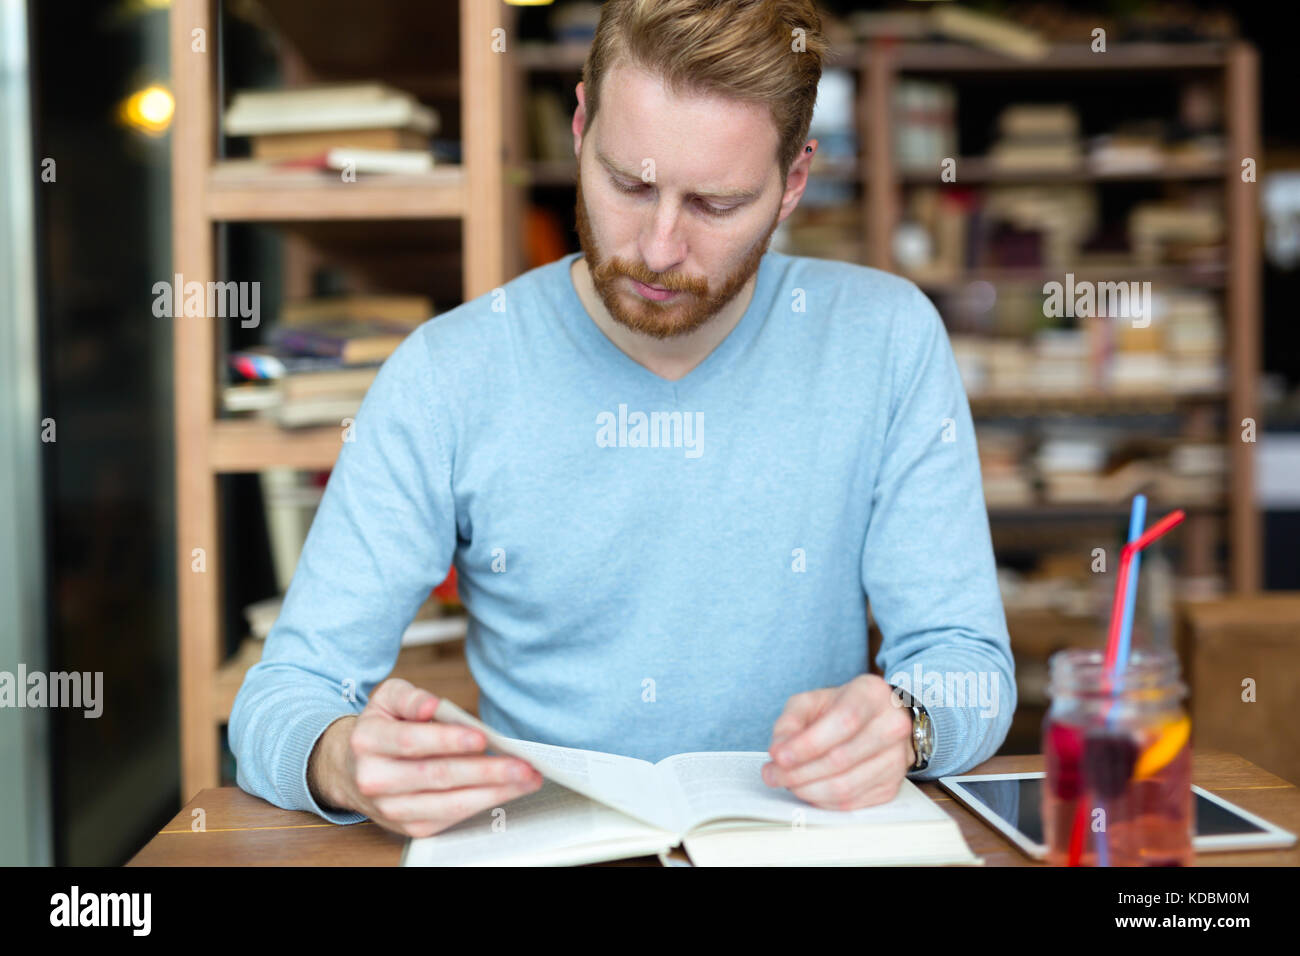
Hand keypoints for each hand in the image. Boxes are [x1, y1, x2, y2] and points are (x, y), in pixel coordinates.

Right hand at [307, 677, 543, 837]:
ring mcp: (392, 809)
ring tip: (525, 779)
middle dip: (486, 771)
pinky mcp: (410, 828)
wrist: (351, 769)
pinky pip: (452, 817)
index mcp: (368, 741)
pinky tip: (506, 791)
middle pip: (437, 777)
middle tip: (522, 765)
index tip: (481, 737)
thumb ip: (412, 697)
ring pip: (448, 803)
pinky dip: (482, 804)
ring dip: (493, 792)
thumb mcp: (388, 699)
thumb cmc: (381, 728)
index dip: (447, 740)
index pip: (411, 742)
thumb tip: (433, 706)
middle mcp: (376, 780)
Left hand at [761, 674, 913, 810]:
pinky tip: (808, 789)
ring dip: (806, 790)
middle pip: (841, 759)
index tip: (780, 756)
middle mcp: (892, 725)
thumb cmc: (841, 708)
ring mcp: (896, 759)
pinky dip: (821, 800)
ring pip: (845, 787)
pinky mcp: (891, 787)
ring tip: (786, 782)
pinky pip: (851, 803)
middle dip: (798, 772)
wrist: (876, 721)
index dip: (808, 744)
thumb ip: (790, 722)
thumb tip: (778, 753)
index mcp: (872, 694)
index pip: (844, 722)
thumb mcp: (810, 702)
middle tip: (772, 775)